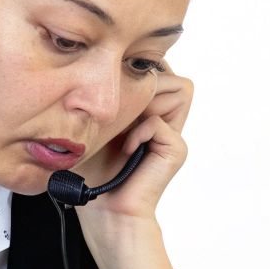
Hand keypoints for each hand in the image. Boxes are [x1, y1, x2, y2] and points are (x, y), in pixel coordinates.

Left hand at [72, 63, 192, 223]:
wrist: (103, 207)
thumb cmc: (92, 167)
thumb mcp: (95, 120)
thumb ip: (110, 91)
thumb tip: (109, 60)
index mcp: (149, 108)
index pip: (158, 66)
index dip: (139, 67)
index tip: (113, 82)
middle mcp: (166, 117)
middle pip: (171, 73)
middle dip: (143, 84)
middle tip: (119, 111)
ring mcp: (174, 133)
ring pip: (177, 88)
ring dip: (145, 104)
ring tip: (124, 129)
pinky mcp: (176, 148)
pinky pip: (159, 121)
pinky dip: (139, 131)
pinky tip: (126, 149)